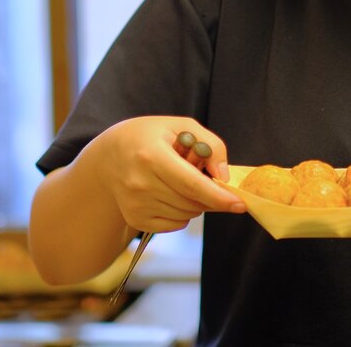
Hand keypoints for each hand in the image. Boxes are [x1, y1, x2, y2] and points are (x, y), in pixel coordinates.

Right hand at [91, 116, 244, 234]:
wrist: (110, 156)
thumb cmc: (150, 137)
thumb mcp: (180, 126)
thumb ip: (209, 145)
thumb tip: (223, 177)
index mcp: (151, 156)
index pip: (191, 184)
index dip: (218, 196)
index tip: (239, 204)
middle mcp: (140, 183)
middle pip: (192, 202)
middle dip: (209, 194)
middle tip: (202, 175)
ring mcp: (136, 204)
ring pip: (187, 214)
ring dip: (195, 201)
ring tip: (179, 180)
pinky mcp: (135, 219)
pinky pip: (175, 223)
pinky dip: (182, 212)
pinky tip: (170, 193)